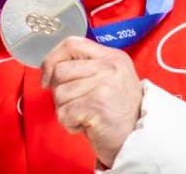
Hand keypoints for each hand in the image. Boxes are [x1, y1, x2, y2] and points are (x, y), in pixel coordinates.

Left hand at [40, 36, 141, 167]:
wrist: (138, 142)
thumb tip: (49, 68)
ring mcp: (105, 85)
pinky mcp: (98, 105)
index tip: (47, 78)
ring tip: (85, 116)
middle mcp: (110, 67)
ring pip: (59, 93)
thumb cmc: (117, 113)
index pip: (71, 44)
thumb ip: (85, 67)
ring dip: (65, 110)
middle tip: (75, 105)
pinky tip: (86, 126)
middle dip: (59, 92)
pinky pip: (64, 112)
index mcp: (112, 57)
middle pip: (60, 70)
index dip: (52, 59)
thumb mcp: (109, 80)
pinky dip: (70, 124)